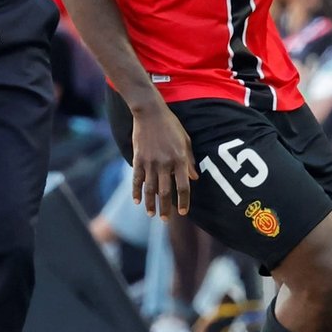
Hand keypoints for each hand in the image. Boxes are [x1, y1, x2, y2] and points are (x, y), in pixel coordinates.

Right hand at [129, 98, 197, 217]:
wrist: (150, 112)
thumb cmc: (171, 125)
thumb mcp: (185, 140)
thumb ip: (189, 160)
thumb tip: (194, 178)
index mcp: (180, 159)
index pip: (183, 187)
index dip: (183, 201)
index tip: (183, 212)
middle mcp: (165, 163)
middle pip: (165, 192)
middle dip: (166, 208)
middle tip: (165, 219)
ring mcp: (150, 162)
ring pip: (150, 189)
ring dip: (150, 204)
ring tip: (151, 214)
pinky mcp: (138, 159)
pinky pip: (137, 179)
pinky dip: (136, 191)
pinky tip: (137, 201)